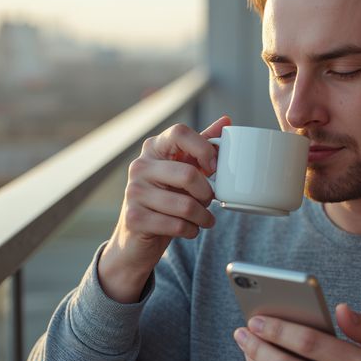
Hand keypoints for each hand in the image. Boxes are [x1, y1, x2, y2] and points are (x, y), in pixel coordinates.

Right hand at [99, 116, 230, 302]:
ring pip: (185, 205)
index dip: (203, 148)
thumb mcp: (184, 170)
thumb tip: (226, 120)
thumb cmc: (165, 199)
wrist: (135, 239)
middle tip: (210, 201)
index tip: (214, 166)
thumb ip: (201, 147)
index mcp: (153, 148)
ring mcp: (134, 192)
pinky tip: (190, 229)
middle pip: (188, 173)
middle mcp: (140, 166)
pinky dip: (191, 231)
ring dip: (203, 217)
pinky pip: (177, 225)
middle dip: (207, 193)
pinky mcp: (134, 218)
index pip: (179, 132)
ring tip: (204, 219)